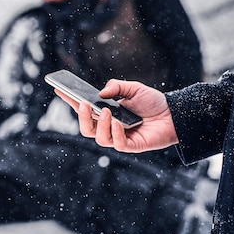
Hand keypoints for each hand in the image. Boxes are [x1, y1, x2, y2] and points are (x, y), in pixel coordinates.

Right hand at [55, 79, 178, 152]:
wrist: (175, 114)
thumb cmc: (152, 102)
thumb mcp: (133, 88)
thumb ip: (116, 86)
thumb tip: (100, 93)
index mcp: (105, 112)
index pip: (84, 108)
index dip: (70, 100)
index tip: (58, 89)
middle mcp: (109, 127)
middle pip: (86, 128)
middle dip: (82, 117)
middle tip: (83, 103)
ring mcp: (118, 137)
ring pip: (99, 137)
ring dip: (100, 124)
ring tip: (106, 111)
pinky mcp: (131, 146)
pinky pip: (117, 144)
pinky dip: (115, 133)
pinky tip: (118, 123)